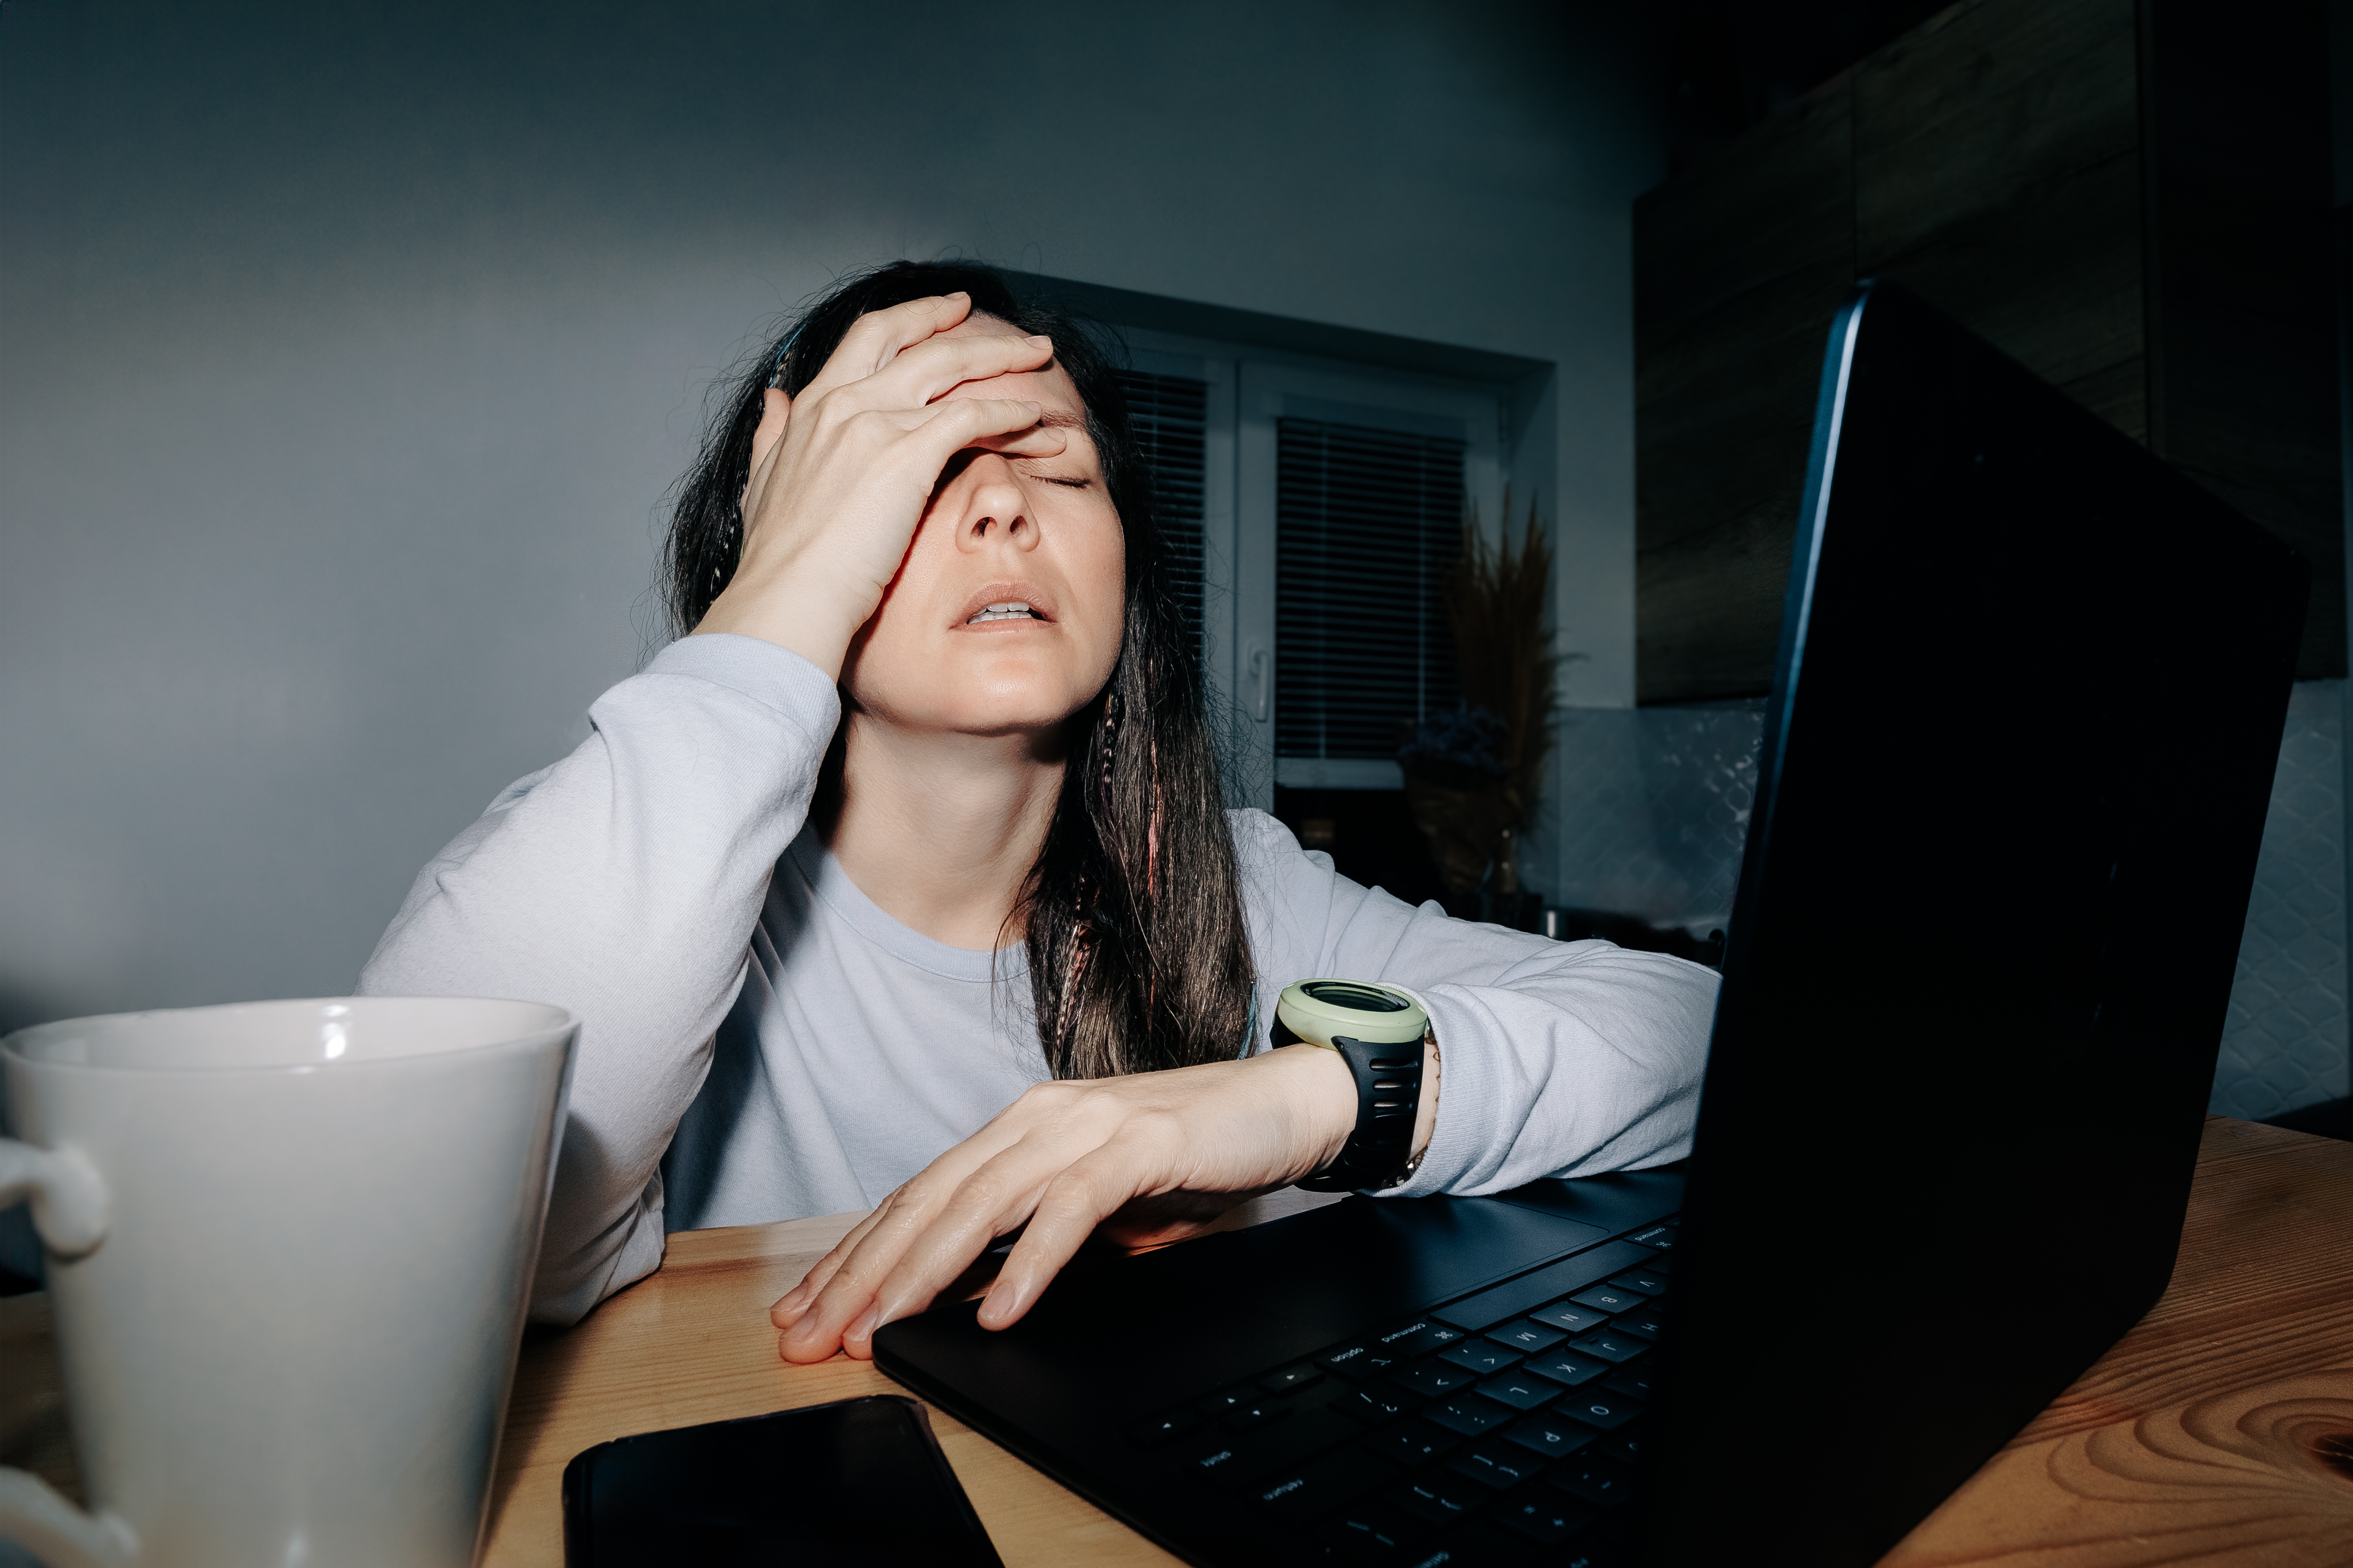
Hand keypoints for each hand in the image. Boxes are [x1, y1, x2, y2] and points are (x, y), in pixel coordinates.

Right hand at [693, 292, 1067, 676]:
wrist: (788, 596)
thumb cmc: (780, 559)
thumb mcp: (762, 483)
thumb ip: (772, 437)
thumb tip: (774, 401)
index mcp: (814, 407)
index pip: (868, 340)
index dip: (911, 320)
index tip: (945, 313)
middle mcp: (844, 402)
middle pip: (915, 340)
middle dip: (964, 323)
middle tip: (1005, 326)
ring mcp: (875, 423)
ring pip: (952, 367)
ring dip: (1004, 358)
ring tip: (1042, 356)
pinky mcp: (907, 454)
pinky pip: (973, 418)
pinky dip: (1010, 414)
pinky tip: (1037, 421)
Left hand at [768, 1043, 1364, 1362]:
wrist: (1285, 1103)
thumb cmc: (1195, 1154)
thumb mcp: (1102, 1202)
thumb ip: (1041, 1232)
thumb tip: (980, 1290)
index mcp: (1023, 1129)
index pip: (921, 1194)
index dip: (858, 1250)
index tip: (808, 1305)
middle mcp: (1041, 1118)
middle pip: (931, 1199)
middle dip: (864, 1270)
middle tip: (815, 1331)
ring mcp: (1088, 1126)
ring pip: (982, 1202)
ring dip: (924, 1270)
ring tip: (880, 1324)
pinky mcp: (1140, 1144)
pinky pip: (1070, 1209)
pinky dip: (1029, 1262)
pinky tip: (997, 1308)